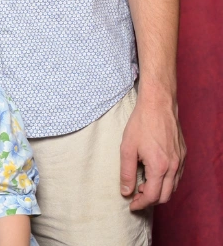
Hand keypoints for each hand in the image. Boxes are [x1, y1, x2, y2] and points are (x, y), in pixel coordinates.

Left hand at [119, 94, 185, 209]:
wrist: (158, 104)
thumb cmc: (141, 123)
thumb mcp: (127, 147)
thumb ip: (126, 172)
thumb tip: (126, 191)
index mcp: (159, 167)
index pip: (152, 196)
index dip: (140, 203)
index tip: (131, 204)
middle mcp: (174, 167)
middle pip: (166, 196)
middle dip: (151, 200)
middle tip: (136, 196)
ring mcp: (181, 161)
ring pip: (174, 187)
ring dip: (160, 191)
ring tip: (144, 184)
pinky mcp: (183, 154)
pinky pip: (178, 176)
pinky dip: (168, 181)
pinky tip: (155, 173)